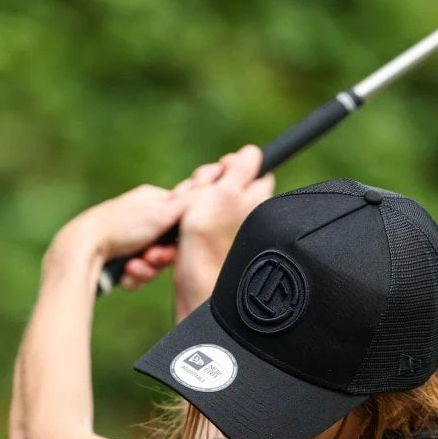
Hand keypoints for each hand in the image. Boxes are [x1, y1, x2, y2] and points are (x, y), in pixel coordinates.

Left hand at [46, 184, 187, 286]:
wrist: (83, 248)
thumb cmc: (122, 226)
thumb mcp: (161, 212)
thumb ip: (188, 204)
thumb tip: (210, 190)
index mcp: (151, 200)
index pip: (180, 220)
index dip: (179, 238)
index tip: (174, 246)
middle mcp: (139, 218)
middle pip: (166, 246)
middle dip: (160, 258)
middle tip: (151, 258)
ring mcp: (127, 239)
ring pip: (151, 263)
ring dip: (146, 270)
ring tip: (133, 267)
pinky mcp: (117, 258)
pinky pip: (136, 273)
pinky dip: (133, 276)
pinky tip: (124, 274)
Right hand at [171, 145, 274, 320]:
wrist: (193, 286)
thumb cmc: (209, 242)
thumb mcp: (226, 193)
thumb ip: (241, 169)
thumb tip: (254, 152)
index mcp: (257, 200)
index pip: (252, 169)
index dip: (230, 168)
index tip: (217, 177)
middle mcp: (245, 215)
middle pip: (222, 182)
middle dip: (202, 185)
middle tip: (196, 199)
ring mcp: (225, 231)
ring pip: (203, 200)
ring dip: (188, 203)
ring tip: (186, 222)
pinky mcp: (207, 245)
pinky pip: (192, 221)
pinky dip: (183, 223)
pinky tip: (180, 234)